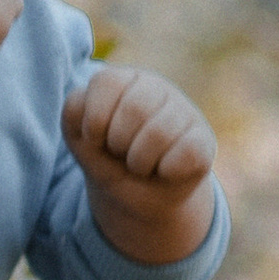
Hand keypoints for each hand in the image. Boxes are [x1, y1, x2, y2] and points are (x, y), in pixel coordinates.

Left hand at [63, 62, 217, 268]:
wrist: (135, 198)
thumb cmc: (107, 160)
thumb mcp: (80, 137)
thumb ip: (74, 112)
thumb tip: (95, 107)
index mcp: (124, 80)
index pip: (106, 81)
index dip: (94, 120)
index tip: (96, 138)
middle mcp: (156, 88)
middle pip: (134, 108)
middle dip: (118, 143)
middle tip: (121, 153)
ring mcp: (184, 112)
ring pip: (159, 133)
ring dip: (139, 161)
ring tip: (140, 164)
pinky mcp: (204, 140)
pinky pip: (186, 153)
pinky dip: (167, 171)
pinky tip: (165, 169)